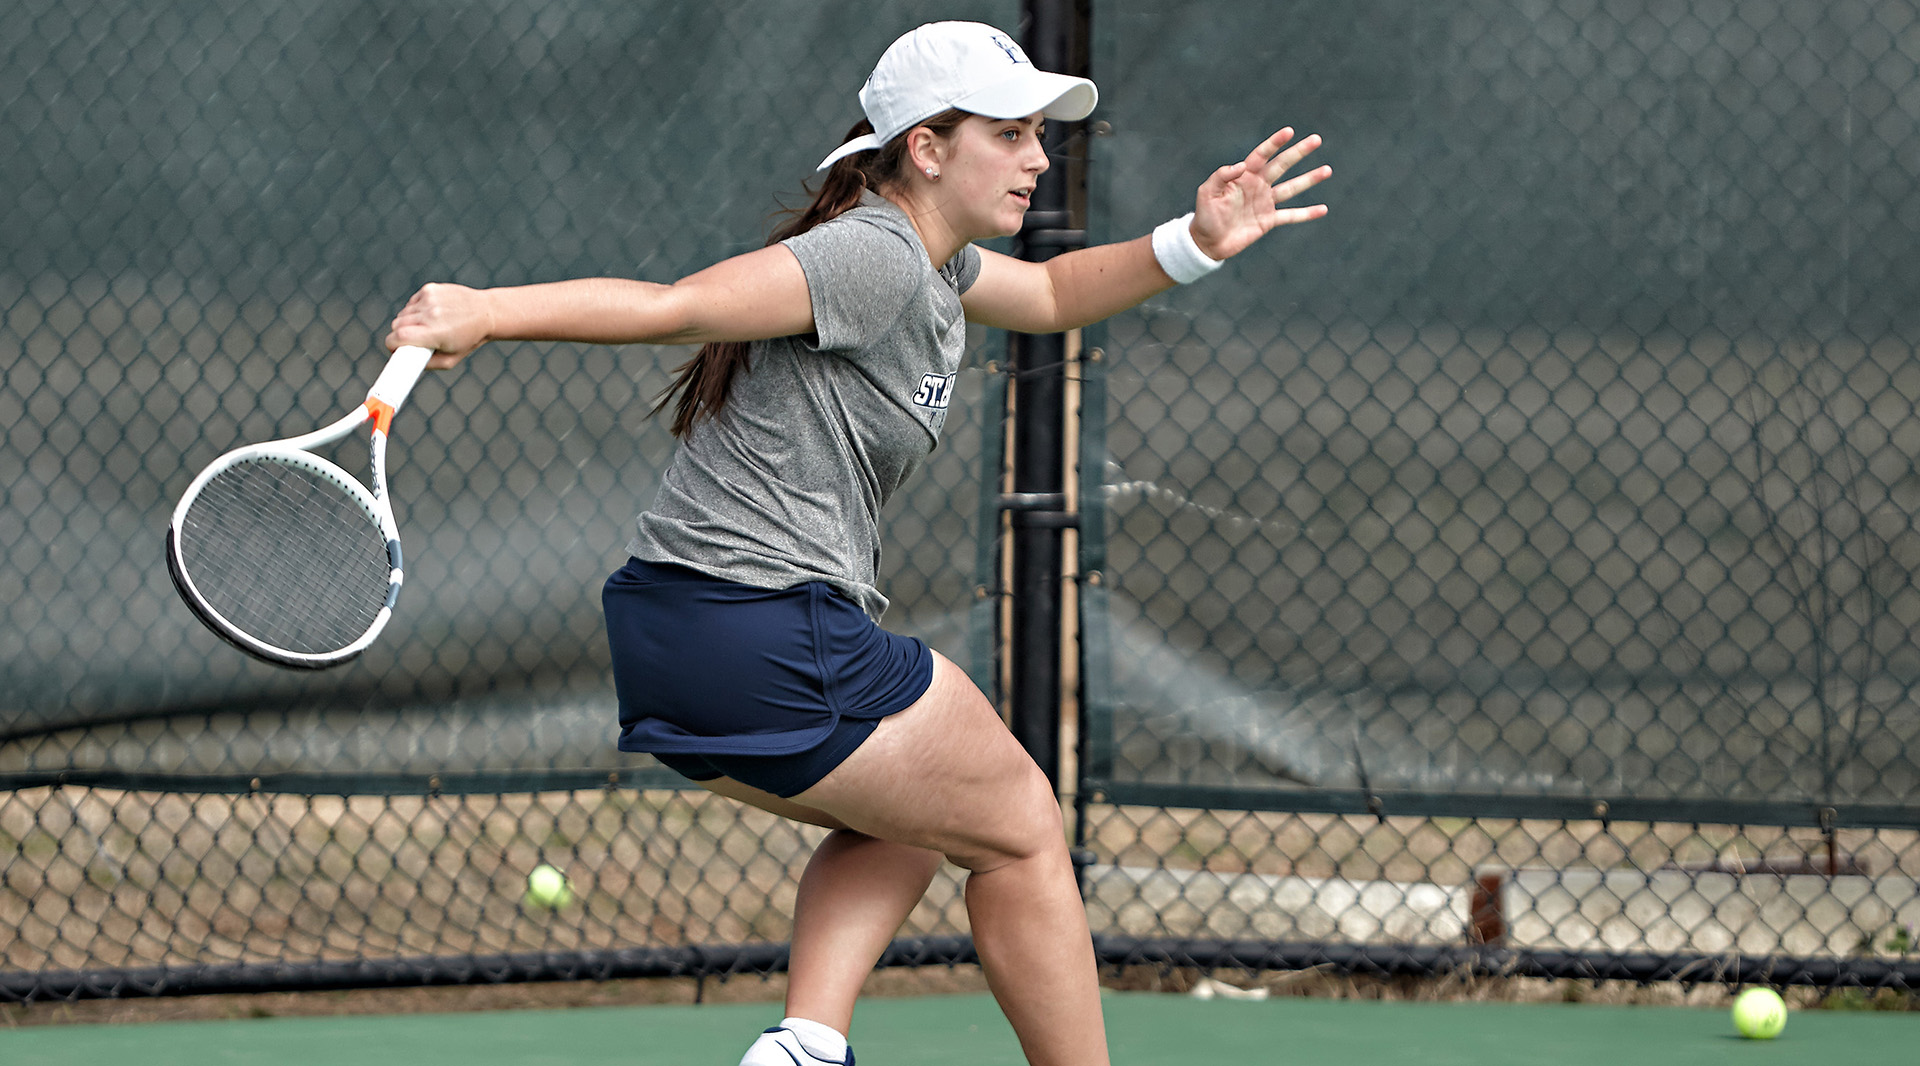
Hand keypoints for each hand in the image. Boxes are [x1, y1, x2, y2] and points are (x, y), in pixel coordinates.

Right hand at [385, 283, 493, 368]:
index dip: (392, 345)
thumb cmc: (469, 339)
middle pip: (396, 325)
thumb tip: (404, 364)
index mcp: (435, 333)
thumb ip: (426, 364)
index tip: (395, 349)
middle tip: (414, 340)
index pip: (398, 337)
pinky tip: (431, 314)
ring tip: (427, 327)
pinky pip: (411, 303)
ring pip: (403, 314)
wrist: (487, 312)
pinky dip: (416, 310)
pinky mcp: (430, 289)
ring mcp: (429, 299)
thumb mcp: (451, 360)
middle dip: (400, 335)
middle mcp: (430, 314)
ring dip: (409, 322)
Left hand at [1188, 128, 1330, 260]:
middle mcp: (1258, 186)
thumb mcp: (1206, 192)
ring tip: (1327, 170)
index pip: (1262, 155)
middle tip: (1316, 140)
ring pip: (1292, 188)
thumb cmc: (1205, 215)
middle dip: (1299, 152)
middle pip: (1282, 165)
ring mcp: (1265, 203)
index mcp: (1244, 176)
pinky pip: (1291, 215)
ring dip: (1309, 179)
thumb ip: (1221, 176)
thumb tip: (1241, 165)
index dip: (1274, 143)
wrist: (1207, 242)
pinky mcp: (1269, 221)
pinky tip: (1323, 209)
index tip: (1289, 131)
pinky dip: (1307, 213)